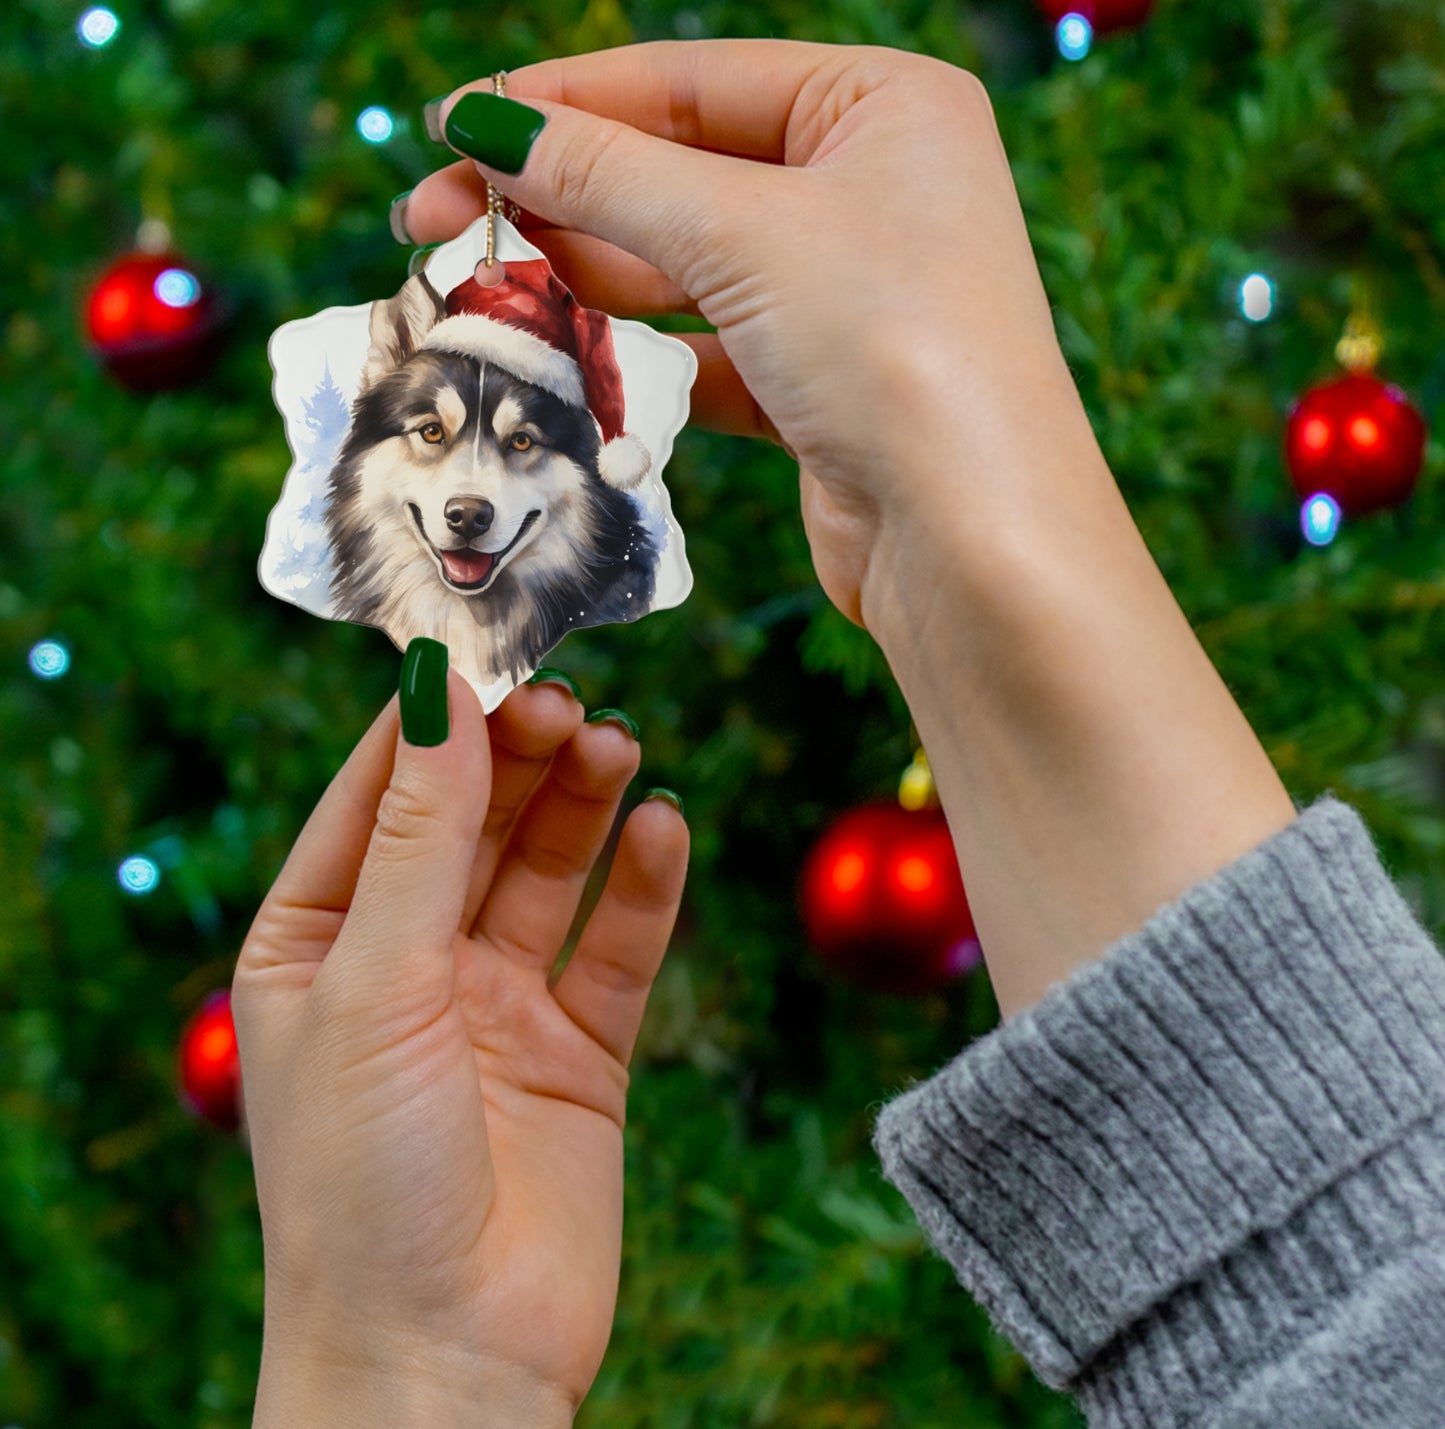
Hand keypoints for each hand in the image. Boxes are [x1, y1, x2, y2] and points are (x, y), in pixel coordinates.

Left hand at [233, 675, 687, 1425]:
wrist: (445, 1362)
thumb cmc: (362, 1184)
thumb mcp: (373, 984)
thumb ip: (417, 837)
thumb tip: (436, 693)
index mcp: (317, 943)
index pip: (377, 796)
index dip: (432, 723)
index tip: (488, 652)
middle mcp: (408, 964)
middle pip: (473, 822)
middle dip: (519, 757)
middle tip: (570, 702)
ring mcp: (497, 1007)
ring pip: (549, 870)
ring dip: (584, 804)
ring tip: (621, 745)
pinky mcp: (579, 1052)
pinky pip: (617, 947)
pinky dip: (644, 886)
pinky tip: (665, 827)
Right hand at [403, 41, 1093, 631]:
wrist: (973, 542)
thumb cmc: (896, 351)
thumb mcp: (744, 233)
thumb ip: (609, 174)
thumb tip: (487, 125)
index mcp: (882, 106)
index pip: (689, 81)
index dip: (562, 103)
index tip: (454, 127)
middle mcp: (871, 189)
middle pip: (678, 172)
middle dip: (557, 197)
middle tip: (431, 220)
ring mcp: (846, 292)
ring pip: (684, 266)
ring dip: (584, 277)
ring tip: (478, 286)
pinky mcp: (820, 385)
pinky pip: (706, 349)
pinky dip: (638, 357)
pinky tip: (564, 360)